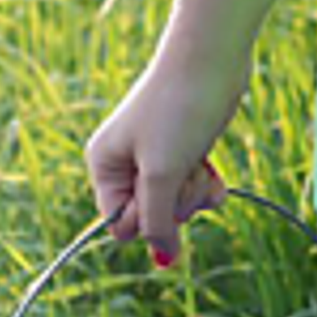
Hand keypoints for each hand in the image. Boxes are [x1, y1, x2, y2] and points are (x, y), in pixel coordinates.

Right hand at [82, 49, 249, 267]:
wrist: (213, 56)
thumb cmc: (180, 109)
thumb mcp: (163, 172)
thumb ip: (158, 221)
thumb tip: (165, 260)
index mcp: (103, 165)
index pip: (120, 226)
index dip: (147, 219)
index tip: (161, 189)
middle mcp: (125, 163)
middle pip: (152, 218)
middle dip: (176, 202)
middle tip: (183, 168)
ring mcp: (157, 156)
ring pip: (176, 204)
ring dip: (194, 191)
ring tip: (197, 159)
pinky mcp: (185, 149)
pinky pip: (193, 187)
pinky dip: (206, 183)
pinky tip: (213, 170)